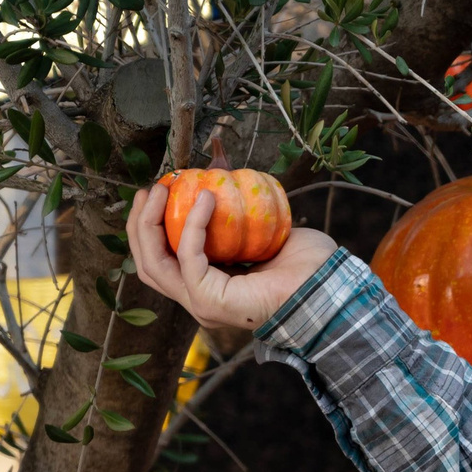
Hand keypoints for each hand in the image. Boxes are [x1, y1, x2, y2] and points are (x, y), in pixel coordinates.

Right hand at [127, 181, 336, 332]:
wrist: (330, 288)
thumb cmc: (307, 264)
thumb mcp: (265, 227)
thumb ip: (238, 208)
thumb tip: (219, 167)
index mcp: (210, 286)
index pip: (164, 260)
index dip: (151, 227)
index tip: (156, 192)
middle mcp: (200, 299)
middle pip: (149, 263)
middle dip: (140, 224)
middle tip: (149, 190)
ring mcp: (202, 304)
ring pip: (154, 265)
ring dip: (151, 224)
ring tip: (161, 190)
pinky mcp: (210, 301)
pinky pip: (190, 257)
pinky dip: (193, 224)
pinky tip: (206, 198)